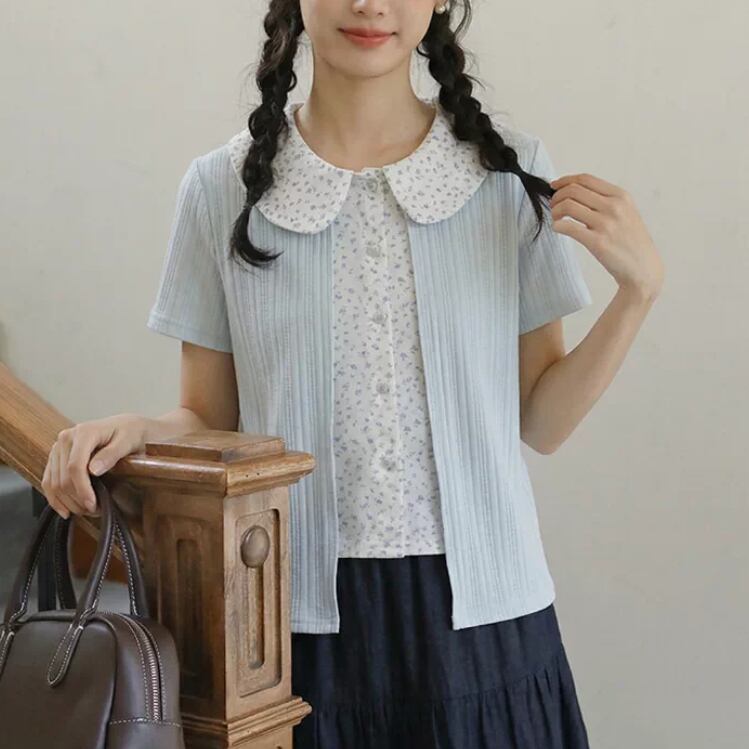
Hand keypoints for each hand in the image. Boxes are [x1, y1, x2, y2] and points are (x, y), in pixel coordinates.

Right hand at [41, 413, 148, 518]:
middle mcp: (67, 438)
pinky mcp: (56, 456)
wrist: (126, 426)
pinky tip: (65, 510)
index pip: (75, 466)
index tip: (92, 504)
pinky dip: (55, 497)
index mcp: (84, 432)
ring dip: (67, 501)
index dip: (82, 489)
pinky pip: (48, 480)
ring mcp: (59, 447)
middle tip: (94, 511)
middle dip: (76, 499)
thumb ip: (111, 454)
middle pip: (63, 477)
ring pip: (54, 482)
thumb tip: (94, 470)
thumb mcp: (128, 441)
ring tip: (85, 511)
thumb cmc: (130, 433)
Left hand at [549, 173, 664, 299]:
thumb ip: (605, 201)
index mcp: (621, 196)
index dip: (565, 180)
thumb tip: (575, 192)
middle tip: (552, 206)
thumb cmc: (631, 242)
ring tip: (555, 218)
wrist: (643, 269)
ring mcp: (606, 224)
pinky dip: (557, 226)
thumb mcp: (626, 212)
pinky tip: (557, 229)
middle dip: (557, 196)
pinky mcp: (597, 242)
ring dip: (555, 211)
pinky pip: (568, 227)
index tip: (554, 186)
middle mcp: (614, 207)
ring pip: (568, 206)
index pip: (585, 179)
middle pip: (574, 190)